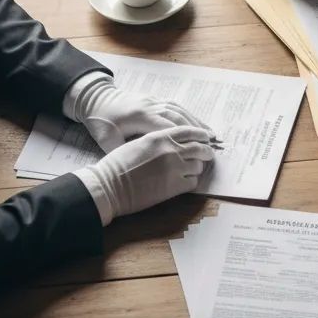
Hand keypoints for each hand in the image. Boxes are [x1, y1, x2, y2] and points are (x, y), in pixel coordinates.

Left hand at [74, 79, 216, 152]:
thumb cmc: (100, 122)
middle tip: (211, 144)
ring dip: (196, 122)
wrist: (96, 98)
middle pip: (178, 118)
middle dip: (196, 131)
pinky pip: (176, 107)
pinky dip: (189, 115)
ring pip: (180, 111)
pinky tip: (198, 124)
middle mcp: (151, 106)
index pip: (167, 128)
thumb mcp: (106, 140)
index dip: (184, 138)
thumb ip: (123, 151)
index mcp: (140, 116)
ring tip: (211, 135)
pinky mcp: (156, 99)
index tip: (197, 148)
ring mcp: (155, 101)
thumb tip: (140, 166)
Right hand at [82, 126, 215, 220]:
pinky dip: (191, 182)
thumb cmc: (116, 165)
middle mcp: (171, 150)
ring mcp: (175, 168)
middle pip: (199, 147)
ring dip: (197, 167)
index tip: (206, 137)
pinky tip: (185, 182)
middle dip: (206, 151)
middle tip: (208, 154)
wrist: (108, 186)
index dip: (200, 134)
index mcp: (160, 137)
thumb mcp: (138, 143)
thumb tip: (170, 143)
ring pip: (199, 165)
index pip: (189, 131)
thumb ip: (157, 141)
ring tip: (192, 170)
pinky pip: (193, 182)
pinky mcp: (174, 186)